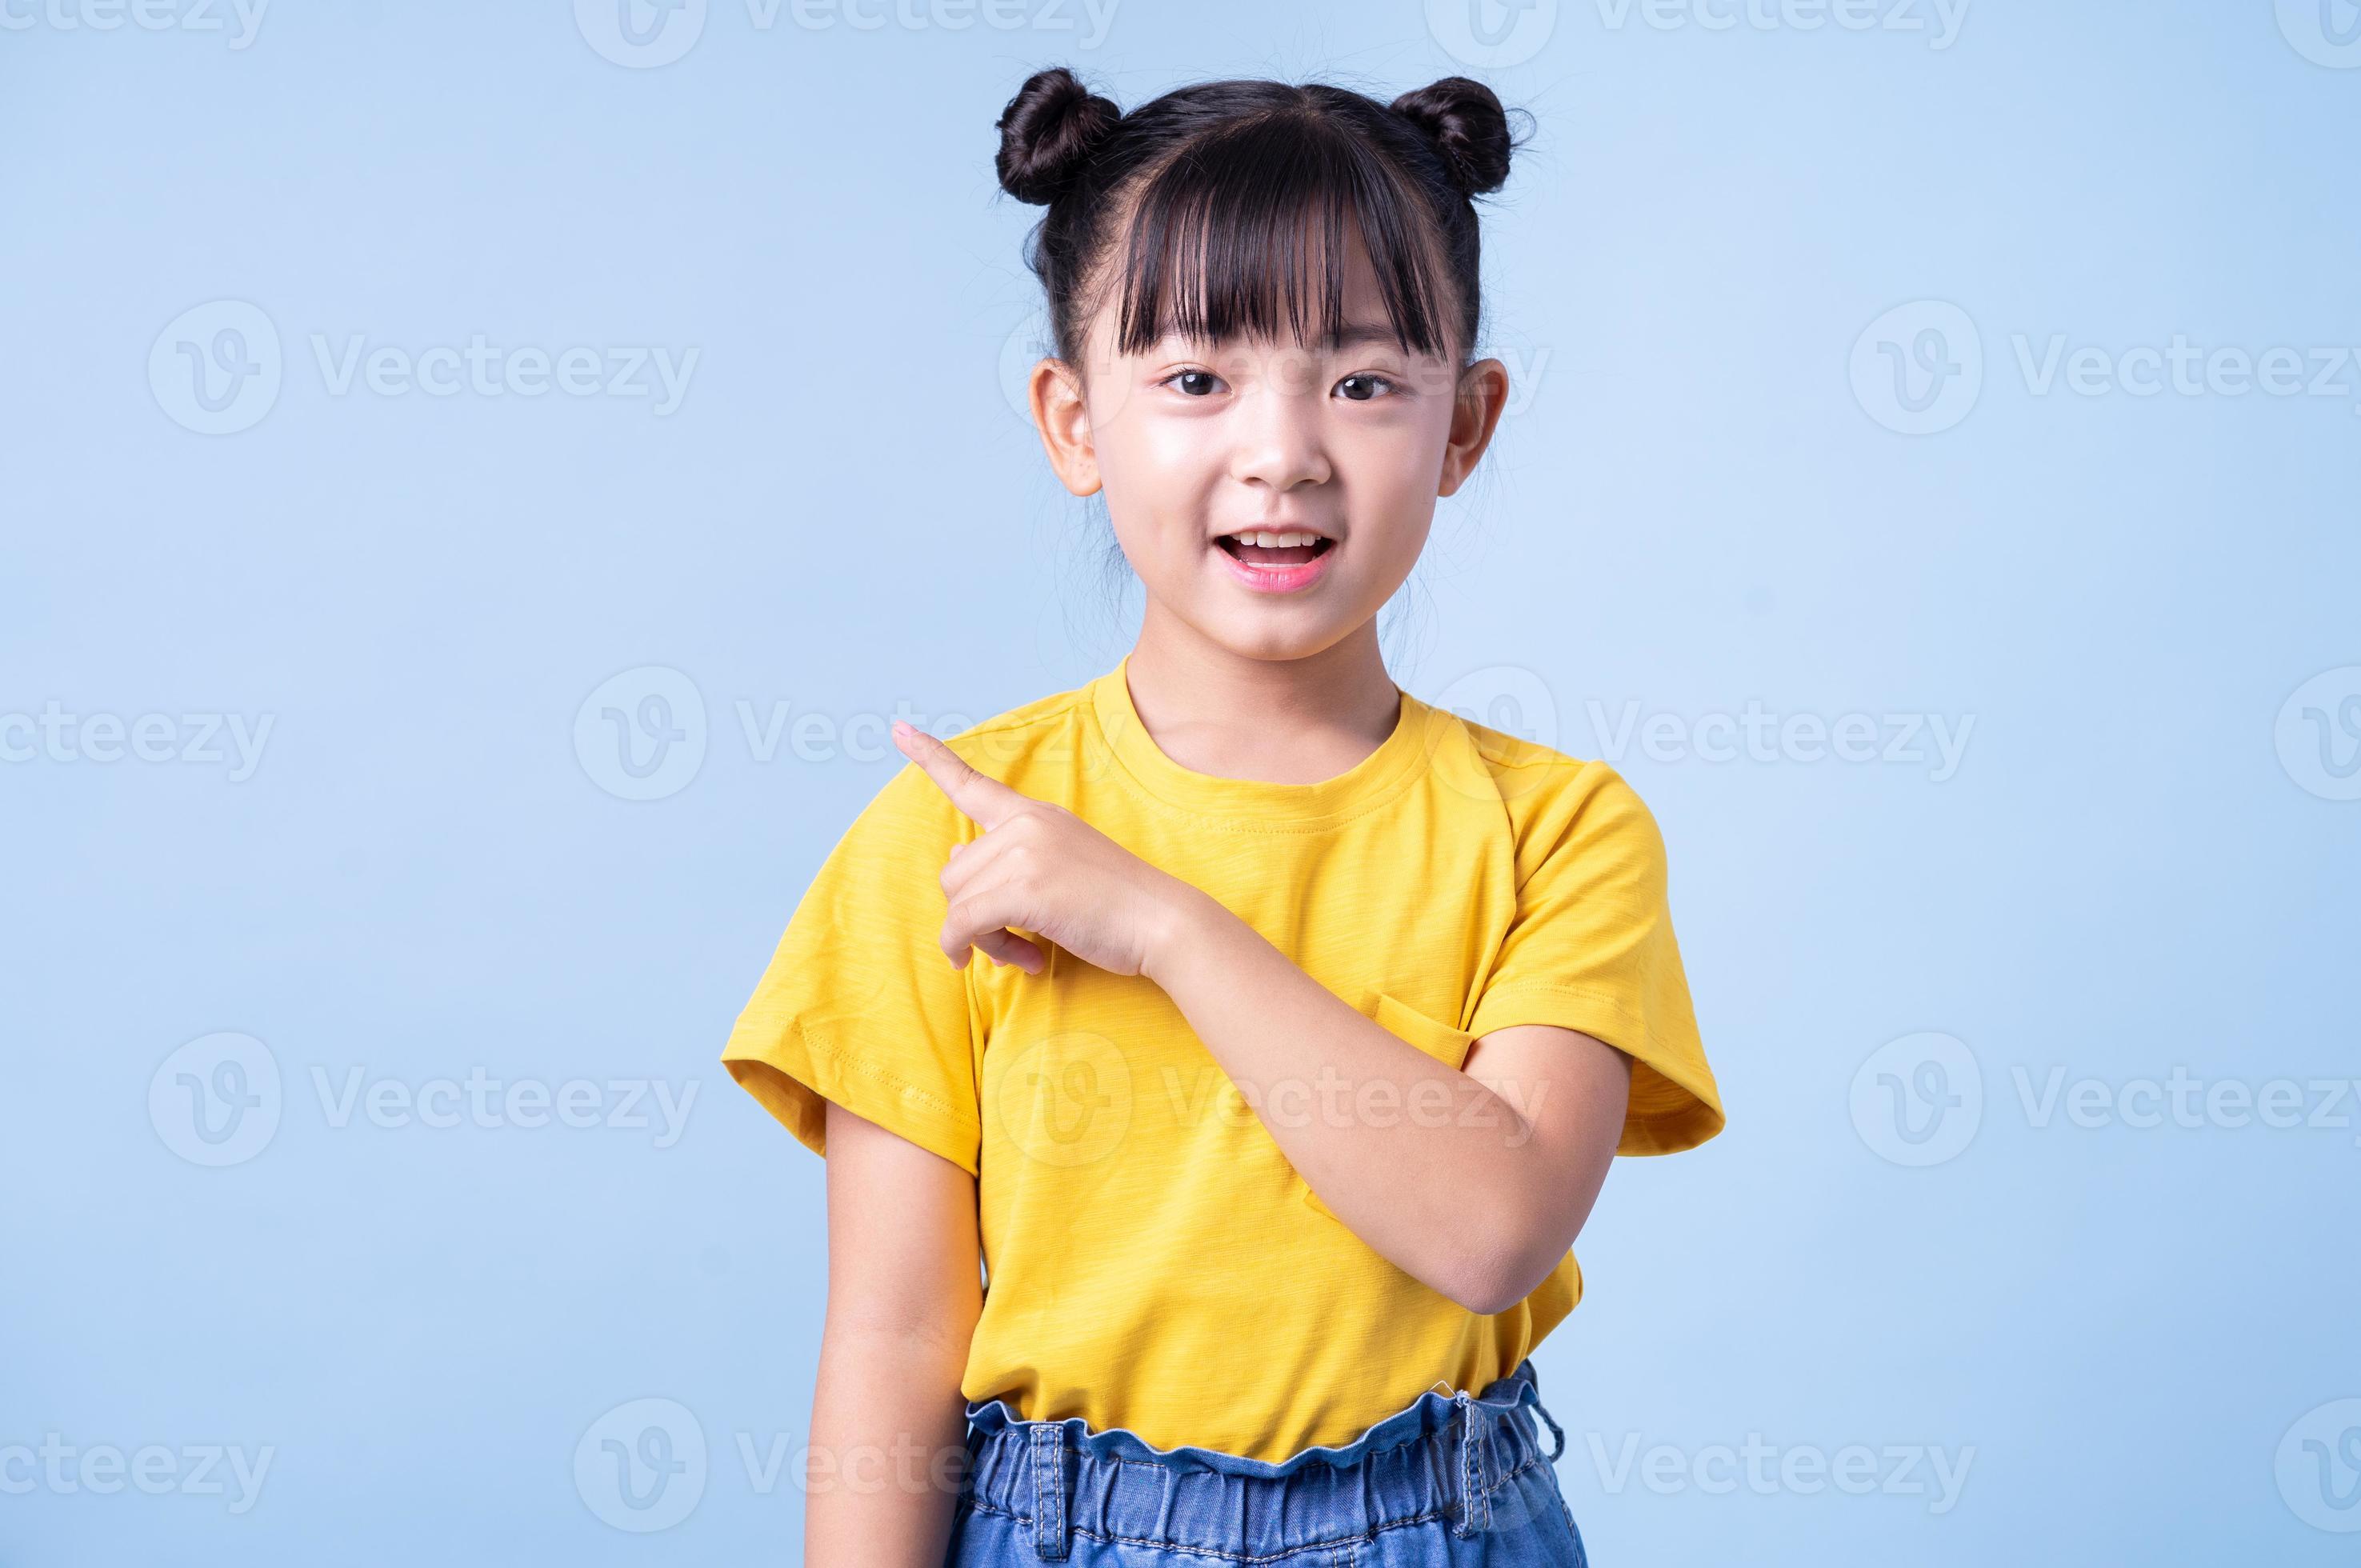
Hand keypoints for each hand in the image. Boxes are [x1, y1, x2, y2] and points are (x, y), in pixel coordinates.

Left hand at [890, 718, 1204, 978]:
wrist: (1162, 921)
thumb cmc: (1114, 904)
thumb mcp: (1059, 866)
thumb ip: (1007, 861)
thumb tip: (952, 862)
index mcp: (1034, 814)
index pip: (972, 783)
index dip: (930, 757)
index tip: (897, 730)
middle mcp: (1024, 825)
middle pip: (954, 874)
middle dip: (974, 915)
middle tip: (1014, 941)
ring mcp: (1024, 853)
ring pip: (958, 902)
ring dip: (982, 938)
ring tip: (1025, 950)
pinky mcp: (1024, 889)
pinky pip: (964, 924)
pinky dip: (969, 949)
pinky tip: (1013, 963)